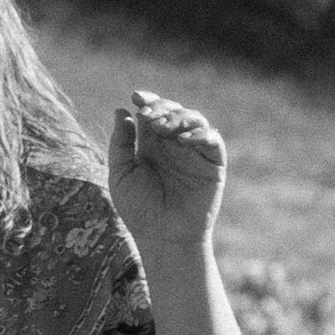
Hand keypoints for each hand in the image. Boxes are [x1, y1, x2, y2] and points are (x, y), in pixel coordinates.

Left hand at [108, 91, 226, 254]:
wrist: (162, 237)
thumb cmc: (138, 210)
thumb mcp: (121, 174)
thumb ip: (121, 143)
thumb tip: (122, 111)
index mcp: (151, 144)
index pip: (152, 113)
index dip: (147, 100)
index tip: (136, 97)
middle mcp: (174, 144)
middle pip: (173, 111)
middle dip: (162, 108)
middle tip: (150, 117)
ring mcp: (194, 152)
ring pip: (195, 120)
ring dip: (179, 117)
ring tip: (164, 128)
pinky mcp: (213, 164)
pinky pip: (213, 140)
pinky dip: (200, 135)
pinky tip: (183, 140)